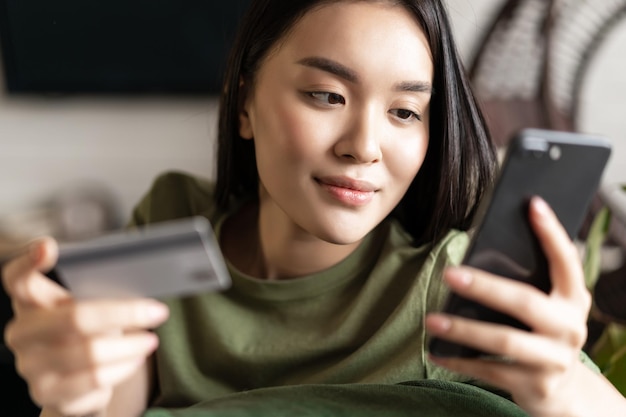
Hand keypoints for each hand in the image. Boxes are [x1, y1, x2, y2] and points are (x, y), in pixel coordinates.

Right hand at [2, 237, 168, 415]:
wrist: (75, 389)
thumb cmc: (85, 337)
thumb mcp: (88, 310)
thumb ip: (98, 292)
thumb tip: (142, 277)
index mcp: (30, 304)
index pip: (17, 279)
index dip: (27, 262)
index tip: (48, 246)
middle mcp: (22, 335)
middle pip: (74, 318)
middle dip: (125, 313)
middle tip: (158, 311)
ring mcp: (32, 367)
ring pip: (91, 353)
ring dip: (131, 345)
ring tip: (151, 340)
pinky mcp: (49, 394)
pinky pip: (95, 379)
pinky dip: (124, 367)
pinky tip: (137, 358)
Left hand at [425, 197, 618, 415]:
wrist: (561, 391)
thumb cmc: (541, 334)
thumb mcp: (545, 307)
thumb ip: (524, 284)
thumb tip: (478, 253)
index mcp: (572, 299)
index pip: (566, 261)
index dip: (552, 233)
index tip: (532, 205)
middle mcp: (570, 327)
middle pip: (524, 302)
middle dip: (484, 287)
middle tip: (449, 275)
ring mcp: (554, 358)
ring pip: (504, 340)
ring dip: (464, 329)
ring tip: (432, 320)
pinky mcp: (536, 384)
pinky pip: (491, 370)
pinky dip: (461, 361)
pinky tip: (437, 352)